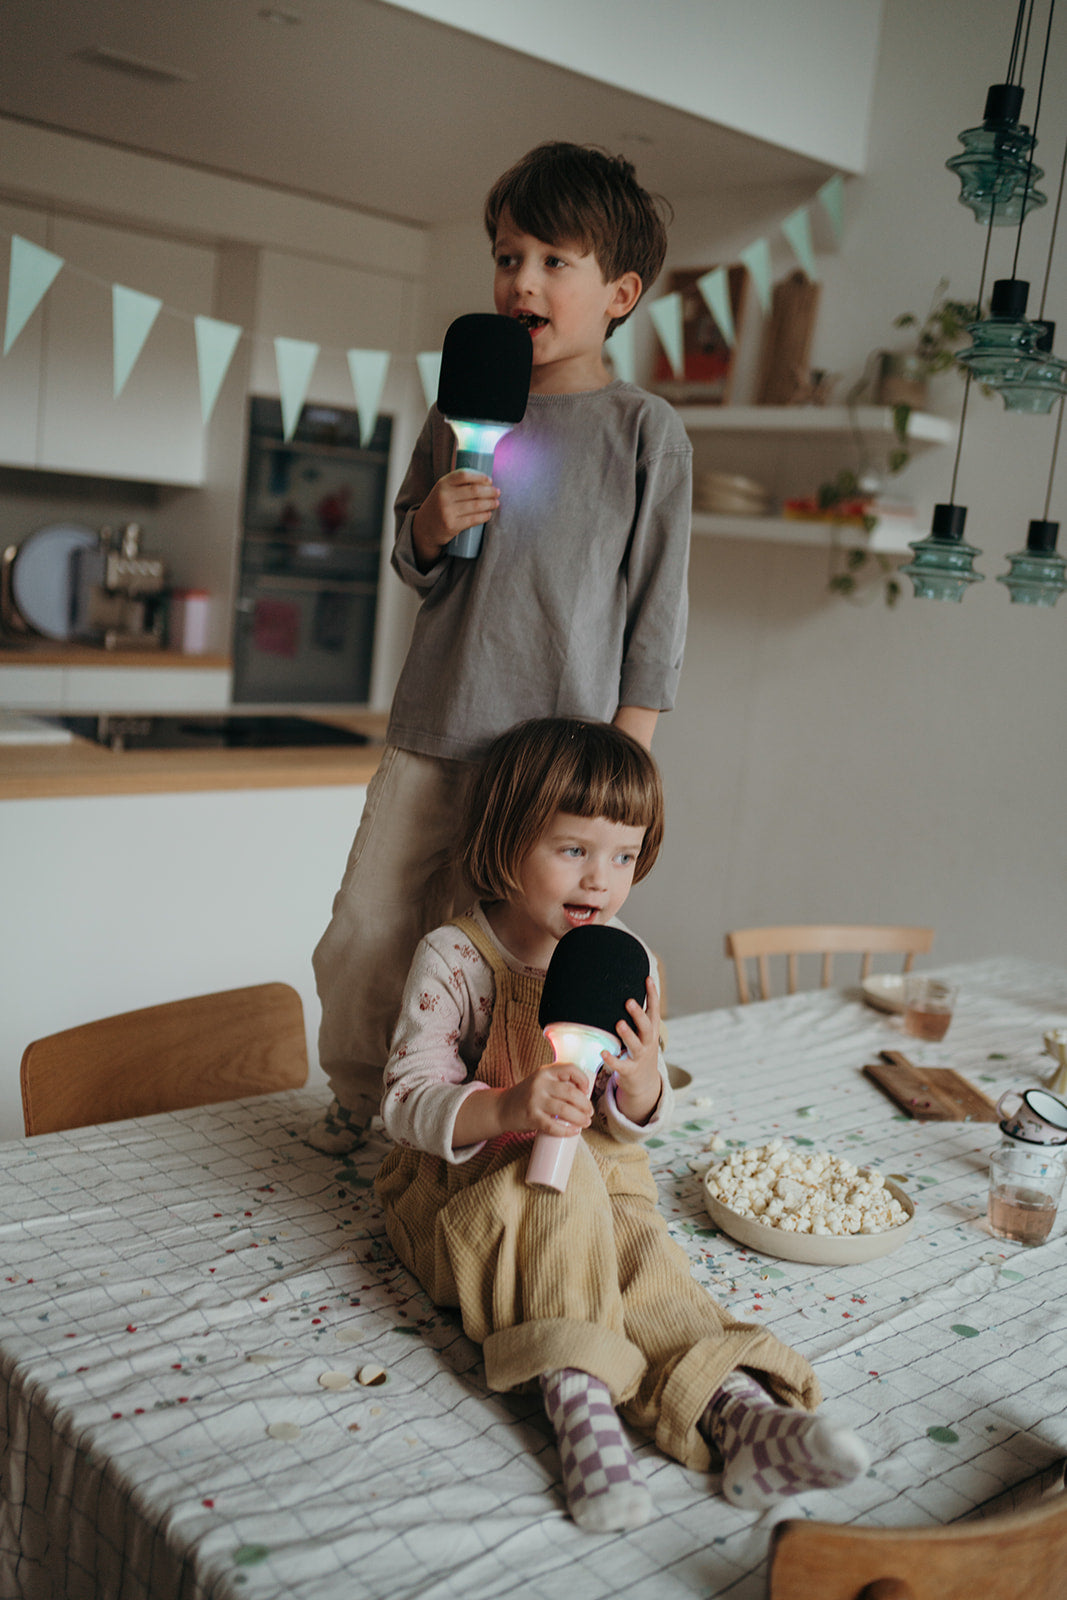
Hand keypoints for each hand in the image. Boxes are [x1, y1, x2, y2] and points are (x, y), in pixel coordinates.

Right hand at [412, 470, 499, 567]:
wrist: (424, 528)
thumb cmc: (439, 506)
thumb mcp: (443, 490)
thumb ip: (458, 484)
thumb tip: (485, 480)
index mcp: (442, 483)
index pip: (464, 475)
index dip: (480, 476)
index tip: (489, 480)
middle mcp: (444, 496)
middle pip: (474, 490)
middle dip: (490, 491)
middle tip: (497, 492)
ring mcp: (447, 511)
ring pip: (476, 505)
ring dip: (490, 503)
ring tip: (496, 503)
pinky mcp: (451, 525)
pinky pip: (473, 519)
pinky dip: (484, 516)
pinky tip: (488, 514)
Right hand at [452, 1063, 592, 1148]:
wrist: (502, 1108)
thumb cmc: (528, 1095)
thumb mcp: (541, 1081)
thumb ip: (558, 1082)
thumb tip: (585, 1095)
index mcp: (545, 1071)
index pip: (571, 1069)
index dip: (583, 1080)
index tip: (587, 1091)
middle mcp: (540, 1083)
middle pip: (571, 1092)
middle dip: (585, 1104)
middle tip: (589, 1113)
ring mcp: (534, 1100)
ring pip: (564, 1109)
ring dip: (580, 1118)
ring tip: (585, 1122)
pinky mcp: (531, 1117)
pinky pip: (553, 1126)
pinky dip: (566, 1130)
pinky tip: (574, 1131)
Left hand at [606, 977, 662, 1125]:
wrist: (645, 1082)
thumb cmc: (640, 1050)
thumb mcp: (643, 1033)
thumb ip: (638, 1014)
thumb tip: (627, 989)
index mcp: (650, 1031)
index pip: (654, 1010)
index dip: (652, 995)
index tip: (647, 978)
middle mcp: (648, 1043)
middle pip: (646, 1027)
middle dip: (638, 1014)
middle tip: (629, 1001)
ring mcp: (640, 1057)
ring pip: (636, 1045)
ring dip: (628, 1034)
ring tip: (619, 1023)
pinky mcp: (630, 1071)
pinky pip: (621, 1065)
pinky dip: (612, 1059)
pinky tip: (603, 1052)